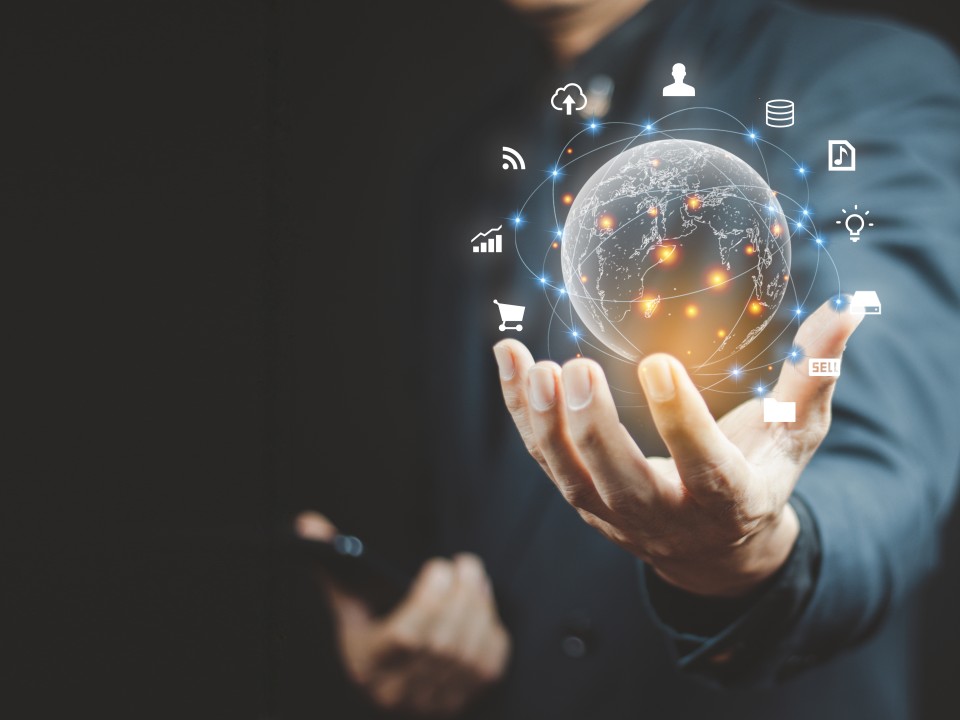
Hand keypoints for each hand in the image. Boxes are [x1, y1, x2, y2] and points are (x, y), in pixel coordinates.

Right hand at [296, 513, 510, 716]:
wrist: (389, 689)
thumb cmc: (368, 635)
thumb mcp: (348, 605)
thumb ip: (333, 566)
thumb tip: (307, 522)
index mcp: (368, 665)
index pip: (406, 638)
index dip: (430, 601)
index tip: (439, 566)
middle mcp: (399, 692)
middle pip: (442, 643)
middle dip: (462, 597)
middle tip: (467, 564)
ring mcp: (433, 702)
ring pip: (469, 654)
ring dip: (480, 609)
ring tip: (476, 578)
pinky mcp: (463, 702)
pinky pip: (490, 666)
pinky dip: (492, 632)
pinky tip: (483, 608)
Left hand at [492, 299, 861, 597]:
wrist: (714, 549)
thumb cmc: (759, 475)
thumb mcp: (796, 436)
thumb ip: (813, 378)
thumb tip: (847, 310)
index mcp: (727, 498)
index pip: (704, 465)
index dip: (680, 420)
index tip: (658, 363)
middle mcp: (664, 514)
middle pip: (621, 479)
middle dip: (595, 428)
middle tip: (578, 368)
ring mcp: (613, 510)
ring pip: (568, 473)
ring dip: (543, 421)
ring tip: (531, 365)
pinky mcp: (581, 494)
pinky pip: (543, 455)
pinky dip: (520, 410)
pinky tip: (508, 358)